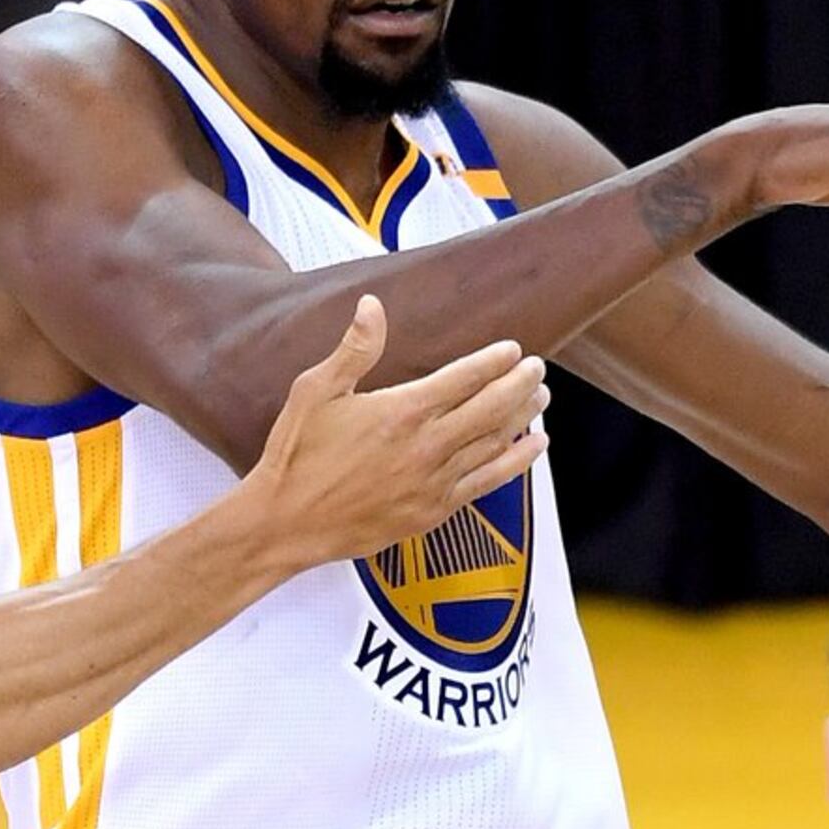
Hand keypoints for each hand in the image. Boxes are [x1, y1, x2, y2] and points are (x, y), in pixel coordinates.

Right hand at [237, 297, 549, 567]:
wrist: (286, 523)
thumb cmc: (297, 455)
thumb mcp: (315, 391)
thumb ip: (353, 350)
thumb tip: (372, 306)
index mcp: (401, 410)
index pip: (464, 377)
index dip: (495, 361)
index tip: (514, 349)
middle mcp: (426, 445)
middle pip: (491, 408)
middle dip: (519, 384)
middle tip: (537, 368)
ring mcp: (435, 481)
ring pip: (495, 442)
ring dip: (523, 417)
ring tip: (541, 397)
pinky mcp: (434, 511)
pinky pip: (488, 482)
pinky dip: (517, 461)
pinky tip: (535, 447)